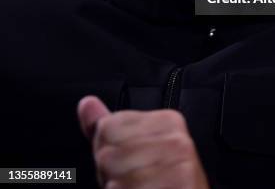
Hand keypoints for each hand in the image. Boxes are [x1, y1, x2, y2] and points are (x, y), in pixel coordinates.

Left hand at [77, 96, 209, 188]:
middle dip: (111, 174)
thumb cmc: (160, 186)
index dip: (108, 151)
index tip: (132, 162)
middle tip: (136, 181)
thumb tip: (86, 103)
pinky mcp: (177, 185)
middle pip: (107, 154)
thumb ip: (109, 128)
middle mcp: (176, 140)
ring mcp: (177, 166)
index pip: (107, 127)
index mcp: (167, 121)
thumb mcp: (134, 152)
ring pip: (114, 179)